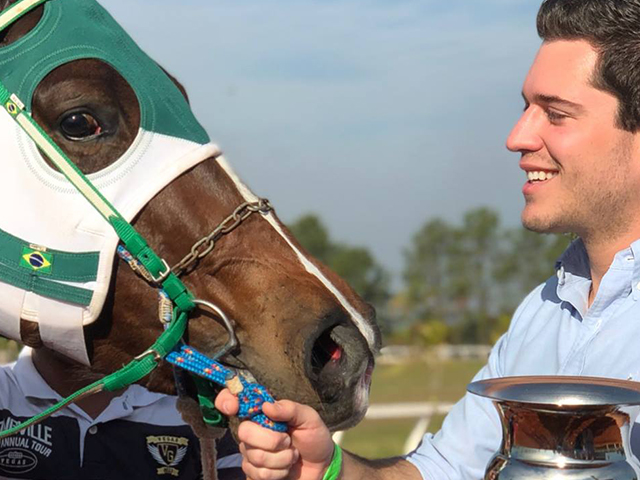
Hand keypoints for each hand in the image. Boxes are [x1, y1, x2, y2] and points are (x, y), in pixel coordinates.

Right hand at [216, 389, 334, 479]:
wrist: (321, 466)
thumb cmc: (314, 437)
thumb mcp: (309, 418)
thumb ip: (290, 409)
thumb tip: (266, 406)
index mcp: (262, 413)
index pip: (232, 401)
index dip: (226, 400)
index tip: (233, 407)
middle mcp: (252, 431)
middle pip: (245, 432)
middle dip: (272, 440)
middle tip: (288, 440)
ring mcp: (250, 452)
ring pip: (254, 456)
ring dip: (281, 458)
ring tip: (292, 454)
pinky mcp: (253, 472)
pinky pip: (257, 473)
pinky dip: (278, 472)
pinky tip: (285, 468)